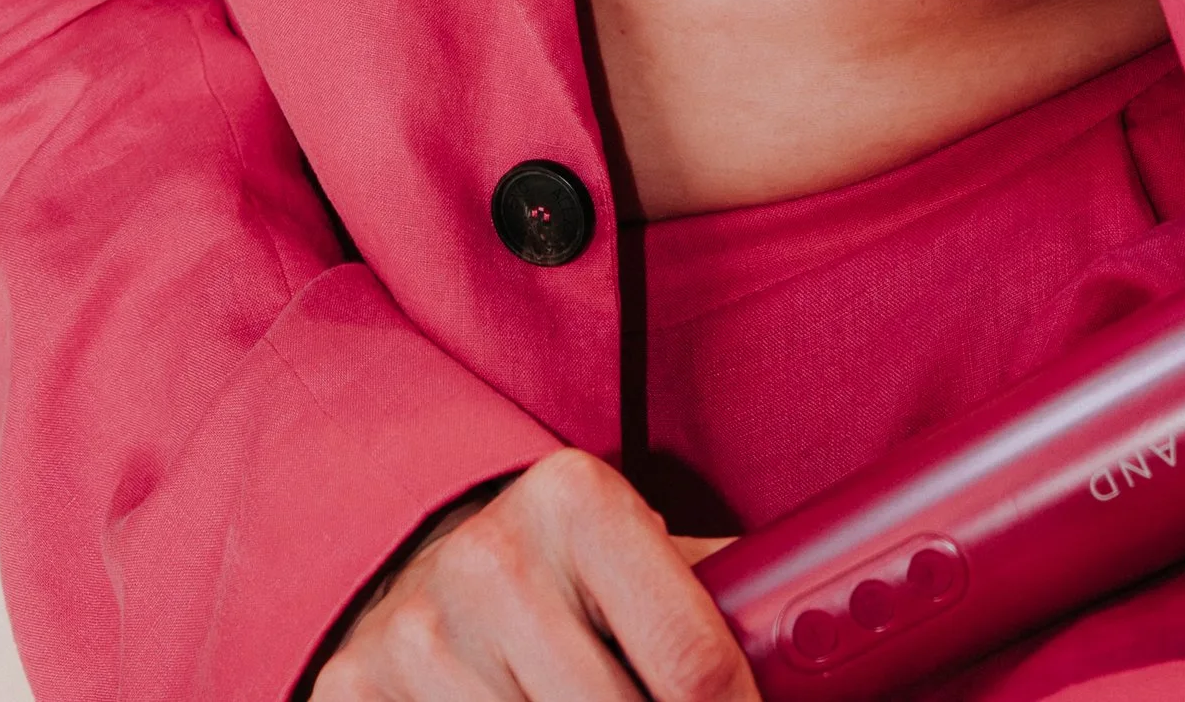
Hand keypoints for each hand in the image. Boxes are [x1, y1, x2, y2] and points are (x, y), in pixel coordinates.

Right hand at [318, 448, 751, 701]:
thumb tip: (829, 663)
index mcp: (578, 502)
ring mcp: (417, 639)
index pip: (696, 665)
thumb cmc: (557, 571)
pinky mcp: (356, 697)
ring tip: (589, 700)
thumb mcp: (634, 554)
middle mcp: (492, 561)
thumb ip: (717, 599)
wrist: (405, 558)